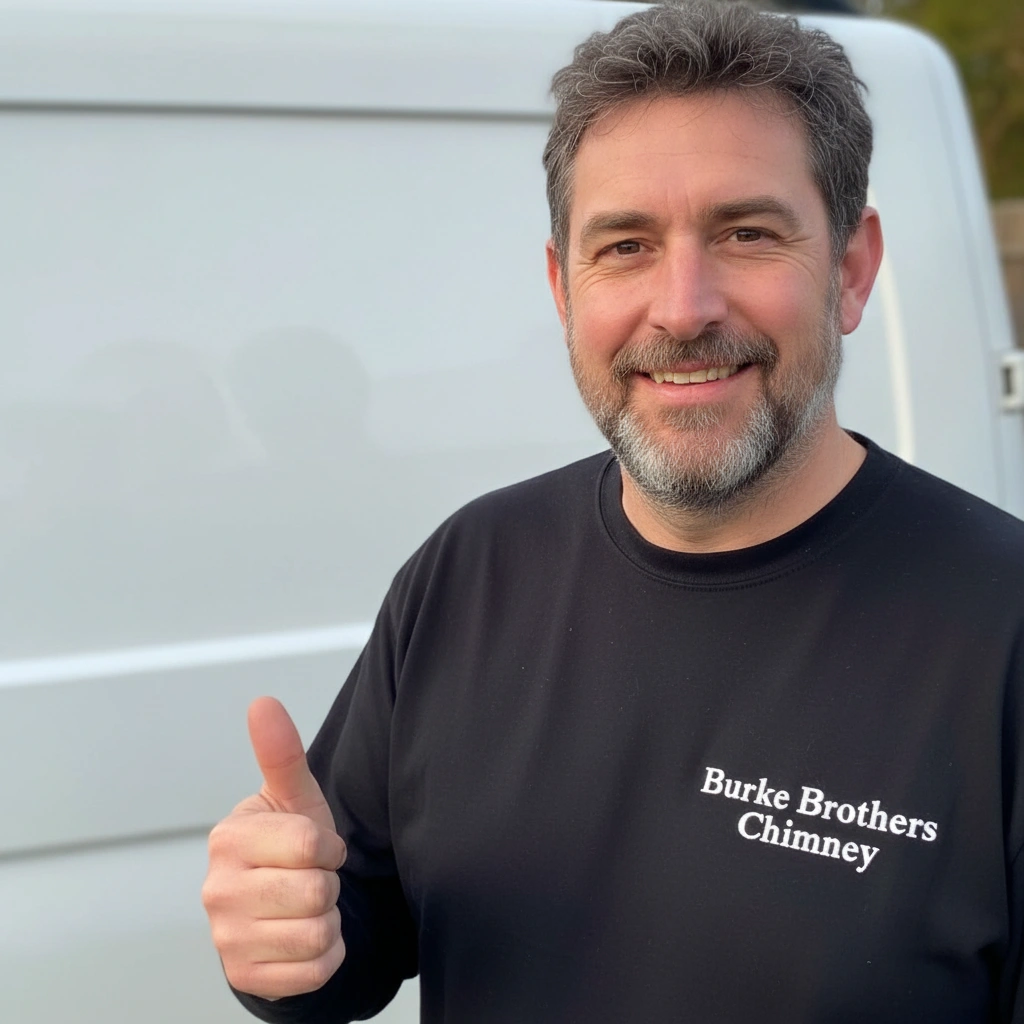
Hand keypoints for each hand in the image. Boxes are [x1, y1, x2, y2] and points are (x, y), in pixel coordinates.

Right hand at [202, 697, 346, 999]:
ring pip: (318, 933)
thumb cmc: (289, 846)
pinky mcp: (244, 977)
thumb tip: (263, 702)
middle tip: (310, 877)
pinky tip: (303, 936)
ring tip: (307, 906)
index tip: (317, 847)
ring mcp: (227, 938)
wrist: (277, 908)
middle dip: (329, 884)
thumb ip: (281, 753)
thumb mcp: (292, 799)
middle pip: (317, 892)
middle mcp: (217, 890)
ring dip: (328, 920)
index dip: (329, 847)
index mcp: (229, 838)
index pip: (311, 845)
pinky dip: (326, 957)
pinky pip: (315, 971)